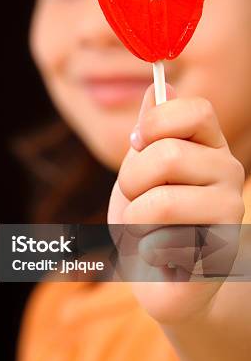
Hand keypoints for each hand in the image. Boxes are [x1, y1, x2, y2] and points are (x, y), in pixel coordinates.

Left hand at [108, 84, 244, 324]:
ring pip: (162, 201)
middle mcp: (229, 173)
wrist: (156, 275)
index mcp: (209, 146)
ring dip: (134, 220)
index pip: (195, 109)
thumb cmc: (145, 218)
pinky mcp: (221, 255)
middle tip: (136, 200)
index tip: (137, 143)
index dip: (155, 123)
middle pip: (166, 155)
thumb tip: (157, 84)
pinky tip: (161, 256)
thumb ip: (150, 132)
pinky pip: (162, 243)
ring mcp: (230, 214)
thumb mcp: (139, 169)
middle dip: (131, 181)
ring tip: (145, 230)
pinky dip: (146, 252)